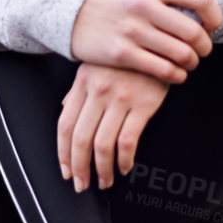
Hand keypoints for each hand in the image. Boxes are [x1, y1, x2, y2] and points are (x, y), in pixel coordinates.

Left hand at [58, 63, 169, 191]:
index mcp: (83, 83)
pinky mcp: (143, 104)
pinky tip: (125, 166)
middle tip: (82, 184)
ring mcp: (120, 98)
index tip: (67, 171)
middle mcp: (98, 91)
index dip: (64, 154)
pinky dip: (125, 159)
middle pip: (80, 139)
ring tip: (105, 180)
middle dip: (79, 168)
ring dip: (102, 169)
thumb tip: (65, 110)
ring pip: (102, 144)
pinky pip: (128, 140)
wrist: (159, 38)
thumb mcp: (96, 65)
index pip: (65, 125)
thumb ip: (79, 90)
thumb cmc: (127, 54)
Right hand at [69, 0, 221, 83]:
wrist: (70, 9)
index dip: (214, 16)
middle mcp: (144, 6)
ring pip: (180, 54)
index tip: (213, 26)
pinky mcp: (121, 53)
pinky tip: (176, 74)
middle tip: (203, 50)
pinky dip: (176, 75)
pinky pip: (162, 70)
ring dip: (192, 62)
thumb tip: (202, 12)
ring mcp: (132, 30)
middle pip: (193, 32)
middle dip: (205, 46)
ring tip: (189, 63)